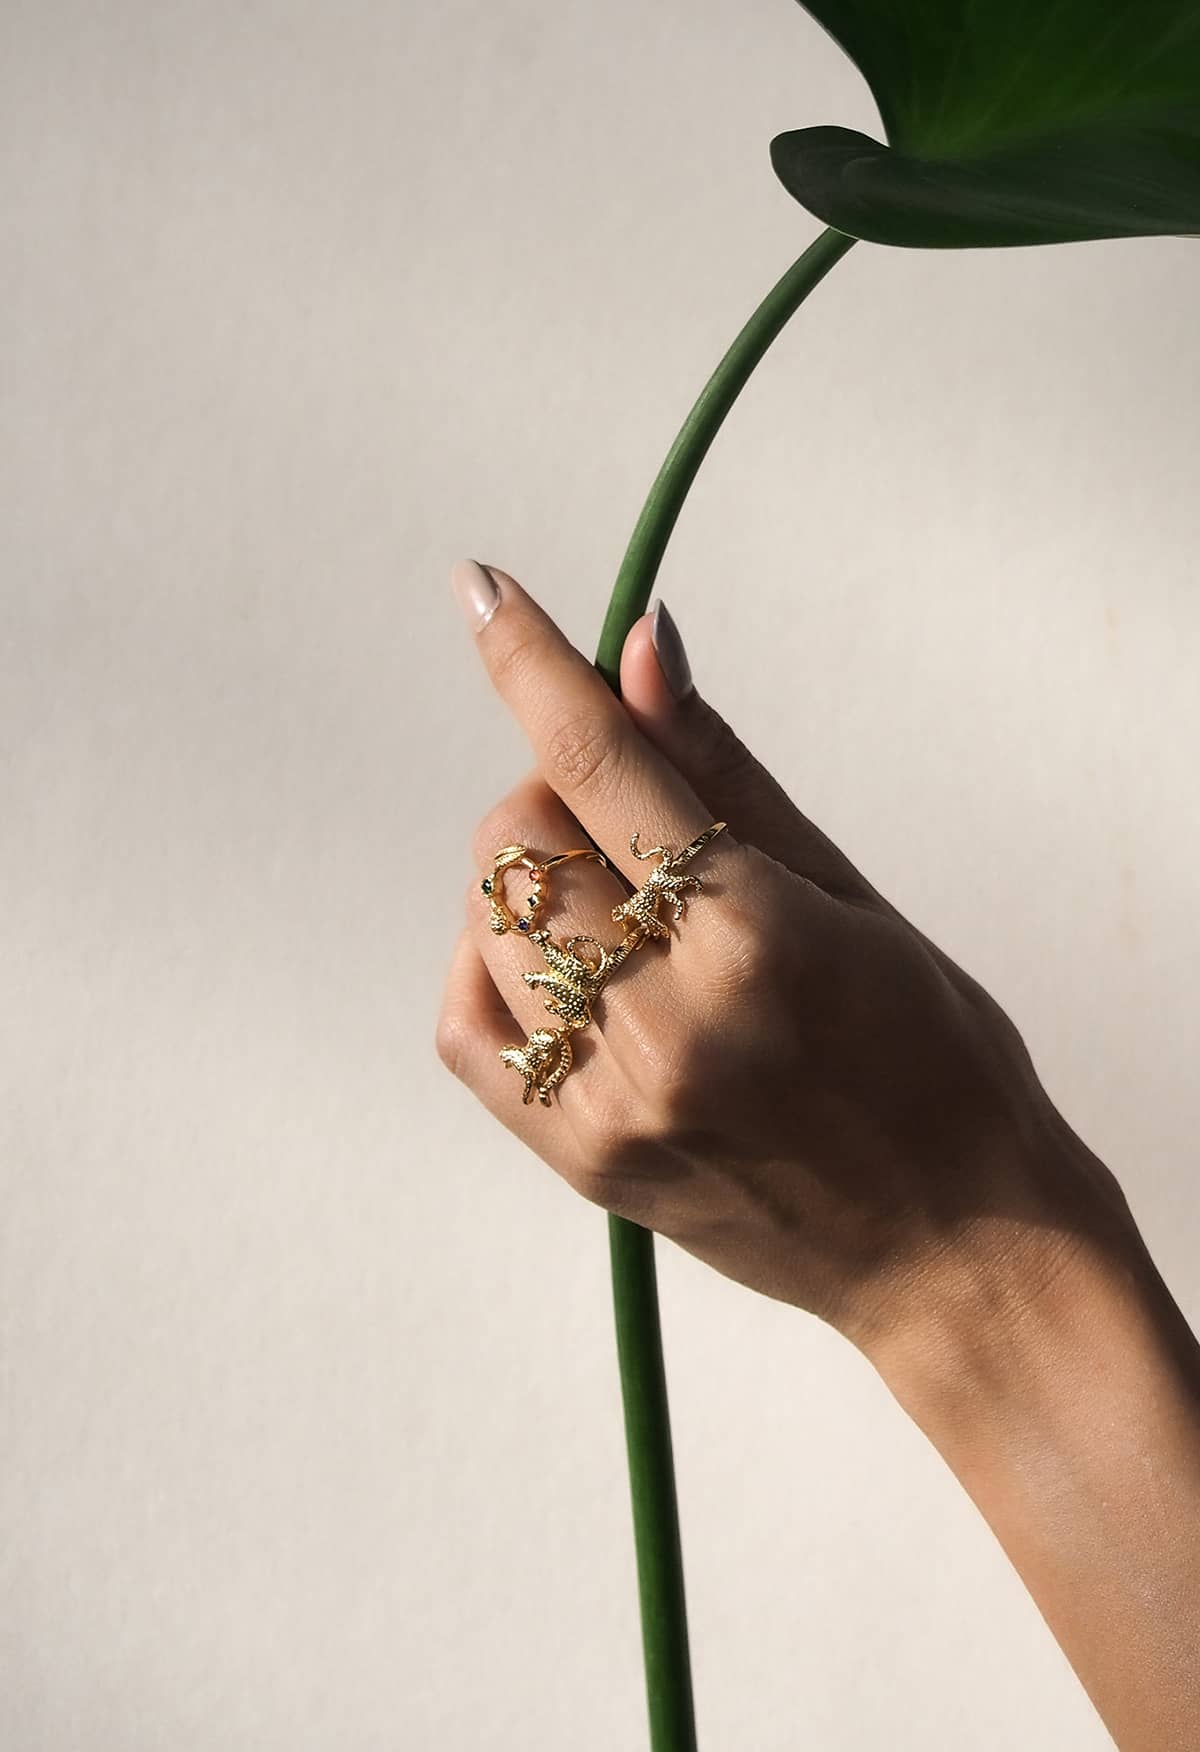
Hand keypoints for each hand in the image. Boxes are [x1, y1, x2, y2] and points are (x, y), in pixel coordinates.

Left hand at [438, 562, 1134, 1370]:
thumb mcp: (851, 895)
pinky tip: (564, 969)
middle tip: (630, 821)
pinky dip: (495, 969)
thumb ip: (727, 774)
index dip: (529, 657)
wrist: (961, 1248)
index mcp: (753, 931)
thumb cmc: (937, 1056)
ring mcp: (617, 1099)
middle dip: (554, 794)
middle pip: (517, 837)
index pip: (598, 758)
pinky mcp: (586, 1161)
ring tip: (622, 912)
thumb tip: (638, 647)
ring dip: (532, 883)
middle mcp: (670, 1016)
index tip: (481, 587)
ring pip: (487, 921)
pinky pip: (469, 1032)